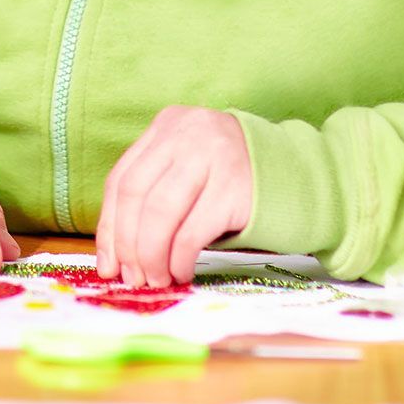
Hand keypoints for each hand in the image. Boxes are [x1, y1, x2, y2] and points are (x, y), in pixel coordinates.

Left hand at [96, 106, 251, 288]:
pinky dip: (179, 259)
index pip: (122, 178)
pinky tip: (182, 271)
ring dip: (151, 256)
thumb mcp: (187, 170)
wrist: (296, 174)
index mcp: (168, 124)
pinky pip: (191, 233)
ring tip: (157, 279)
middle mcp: (187, 133)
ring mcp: (213, 156)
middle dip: (127, 245)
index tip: (107, 264)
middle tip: (132, 277)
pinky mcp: (234, 188)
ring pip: (159, 214)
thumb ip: (151, 197)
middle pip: (136, 194)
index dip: (109, 227)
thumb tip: (113, 257)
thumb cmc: (231, 180)